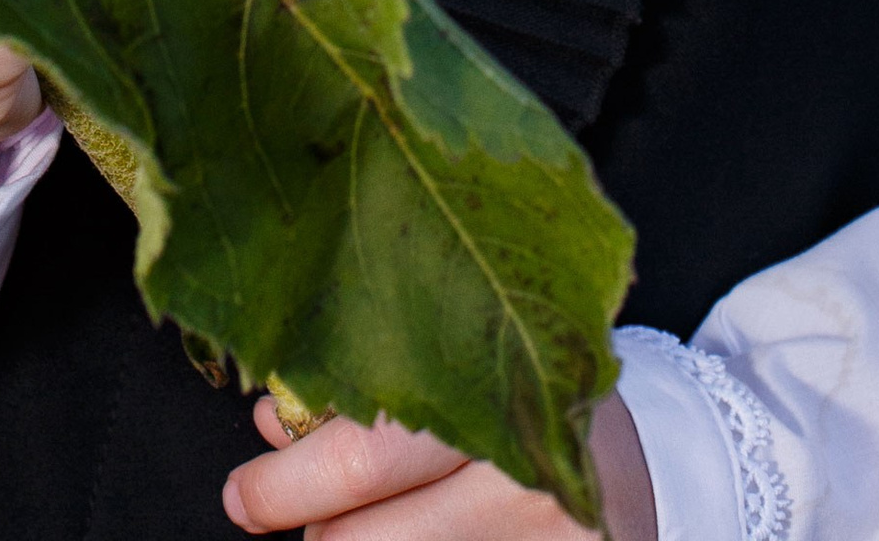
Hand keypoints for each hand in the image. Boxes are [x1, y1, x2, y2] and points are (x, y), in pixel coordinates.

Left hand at [224, 391, 656, 540]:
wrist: (636, 461)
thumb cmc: (522, 392)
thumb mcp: (454, 355)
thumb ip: (365, 387)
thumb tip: (272, 425)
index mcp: (494, 399)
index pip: (358, 460)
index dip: (281, 488)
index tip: (243, 495)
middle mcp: (523, 481)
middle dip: (304, 528)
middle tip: (268, 508)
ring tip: (352, 519)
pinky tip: (407, 532)